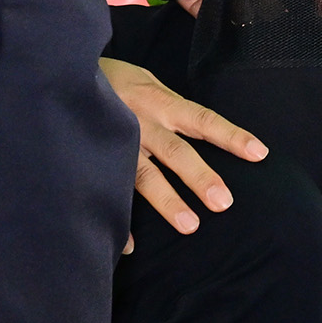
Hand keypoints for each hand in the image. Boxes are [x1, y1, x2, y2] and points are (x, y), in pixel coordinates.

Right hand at [103, 57, 265, 234]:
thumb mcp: (146, 81)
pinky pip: (108, 191)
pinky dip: (118, 220)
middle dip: (199, 176)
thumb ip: (170, 106)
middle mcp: (142, 123)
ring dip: (167, 201)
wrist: (62, 76)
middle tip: (223, 202)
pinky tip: (129, 246)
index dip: (231, 136)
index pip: (203, 120)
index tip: (259, 153)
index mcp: (160, 102)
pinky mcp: (94, 159)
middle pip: (176, 151)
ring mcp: (118, 143)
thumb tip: (201, 128)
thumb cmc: (112, 79)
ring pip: (144, 175)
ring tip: (189, 226)